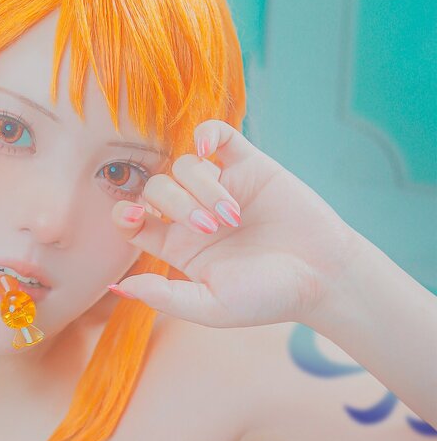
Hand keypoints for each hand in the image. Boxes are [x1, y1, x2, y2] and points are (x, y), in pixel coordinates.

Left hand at [109, 119, 358, 329]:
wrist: (322, 276)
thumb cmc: (267, 299)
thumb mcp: (211, 307)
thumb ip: (165, 297)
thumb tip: (118, 287)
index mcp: (178, 249)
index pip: (133, 221)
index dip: (125, 214)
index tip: (138, 217)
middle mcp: (193, 215)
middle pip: (157, 188)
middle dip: (176, 204)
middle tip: (212, 228)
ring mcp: (220, 187)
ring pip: (186, 165)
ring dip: (203, 187)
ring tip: (232, 215)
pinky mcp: (248, 164)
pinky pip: (217, 134)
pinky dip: (206, 133)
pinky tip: (209, 148)